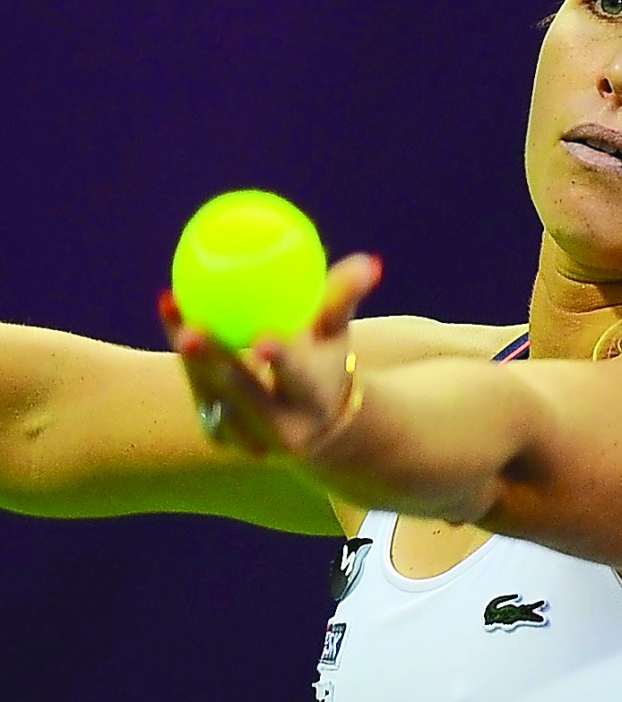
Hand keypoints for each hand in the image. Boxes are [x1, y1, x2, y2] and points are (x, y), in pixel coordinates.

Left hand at [159, 252, 382, 458]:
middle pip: (244, 396)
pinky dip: (185, 357)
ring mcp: (248, 439)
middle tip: (193, 328)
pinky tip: (172, 313)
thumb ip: (345, 297)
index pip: (300, 380)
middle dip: (215, 366)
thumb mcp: (337, 330)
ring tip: (175, 310)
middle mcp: (283, 428)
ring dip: (191, 358)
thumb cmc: (326, 357)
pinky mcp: (222, 436)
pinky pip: (199, 393)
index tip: (264, 340)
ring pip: (213, 397)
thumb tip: (368, 262)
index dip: (283, 362)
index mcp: (315, 400)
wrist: (317, 421)